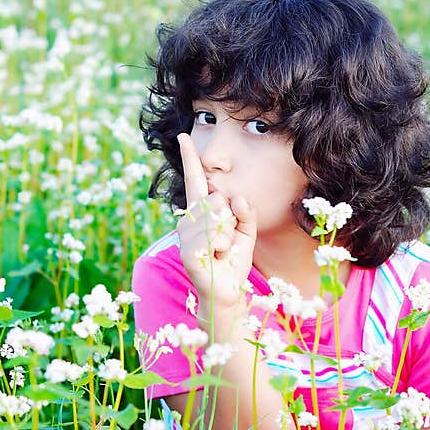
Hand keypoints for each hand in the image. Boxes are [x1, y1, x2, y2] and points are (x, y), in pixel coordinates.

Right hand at [176, 132, 256, 313]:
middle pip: (219, 197)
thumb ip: (245, 212)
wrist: (226, 292)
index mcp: (200, 213)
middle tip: (228, 241)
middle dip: (232, 218)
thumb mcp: (246, 231)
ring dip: (230, 235)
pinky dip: (226, 247)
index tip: (183, 137)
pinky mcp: (188, 249)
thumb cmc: (233, 261)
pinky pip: (217, 234)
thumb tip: (236, 197)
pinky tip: (220, 258)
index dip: (190, 159)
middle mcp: (189, 220)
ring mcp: (186, 235)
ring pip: (219, 214)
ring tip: (223, 252)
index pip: (196, 181)